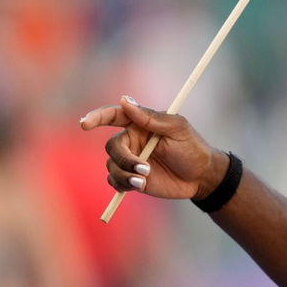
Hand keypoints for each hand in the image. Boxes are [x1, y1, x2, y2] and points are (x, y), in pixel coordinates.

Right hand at [79, 96, 226, 200]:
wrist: (201, 177)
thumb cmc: (192, 148)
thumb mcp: (177, 129)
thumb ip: (151, 117)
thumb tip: (124, 100)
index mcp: (140, 124)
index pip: (113, 115)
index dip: (96, 117)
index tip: (85, 124)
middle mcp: (132, 141)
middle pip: (111, 146)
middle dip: (124, 158)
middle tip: (144, 169)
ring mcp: (131, 160)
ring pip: (111, 166)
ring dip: (125, 174)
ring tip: (144, 180)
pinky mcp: (132, 178)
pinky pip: (114, 181)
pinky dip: (122, 185)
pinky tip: (138, 186)